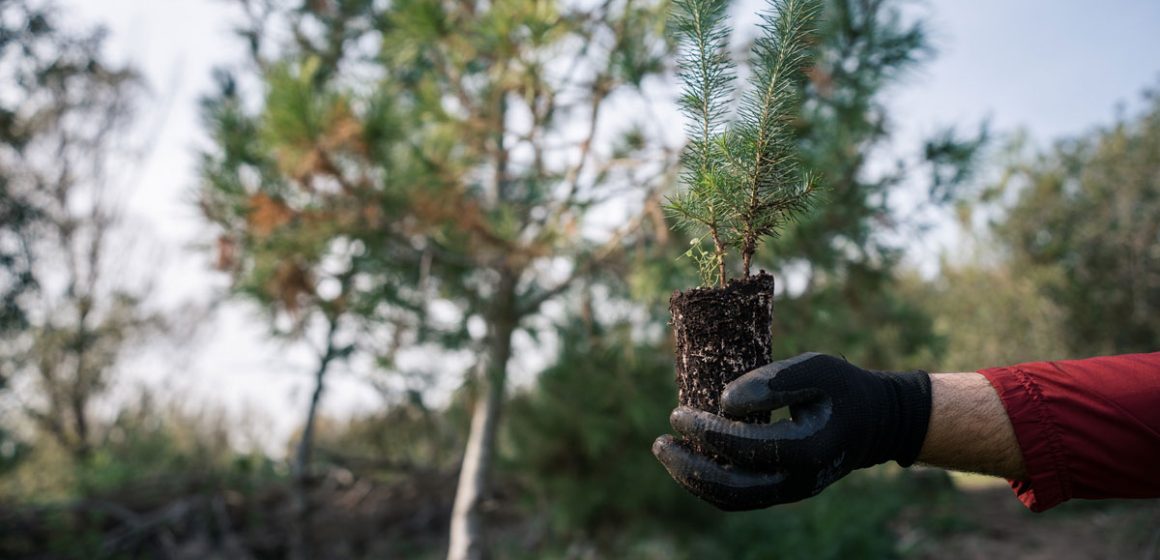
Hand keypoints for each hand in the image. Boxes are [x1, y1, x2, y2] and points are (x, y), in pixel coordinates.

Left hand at [652, 353, 931, 510]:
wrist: (871, 422)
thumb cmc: (841, 387)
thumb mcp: (816, 368)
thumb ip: (773, 381)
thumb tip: (725, 402)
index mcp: (807, 450)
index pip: (745, 449)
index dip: (707, 433)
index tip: (679, 412)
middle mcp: (798, 481)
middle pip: (733, 489)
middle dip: (689, 468)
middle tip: (660, 441)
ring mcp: (790, 492)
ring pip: (732, 500)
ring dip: (693, 480)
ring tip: (666, 451)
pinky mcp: (781, 492)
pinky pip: (739, 498)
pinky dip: (709, 484)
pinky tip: (687, 461)